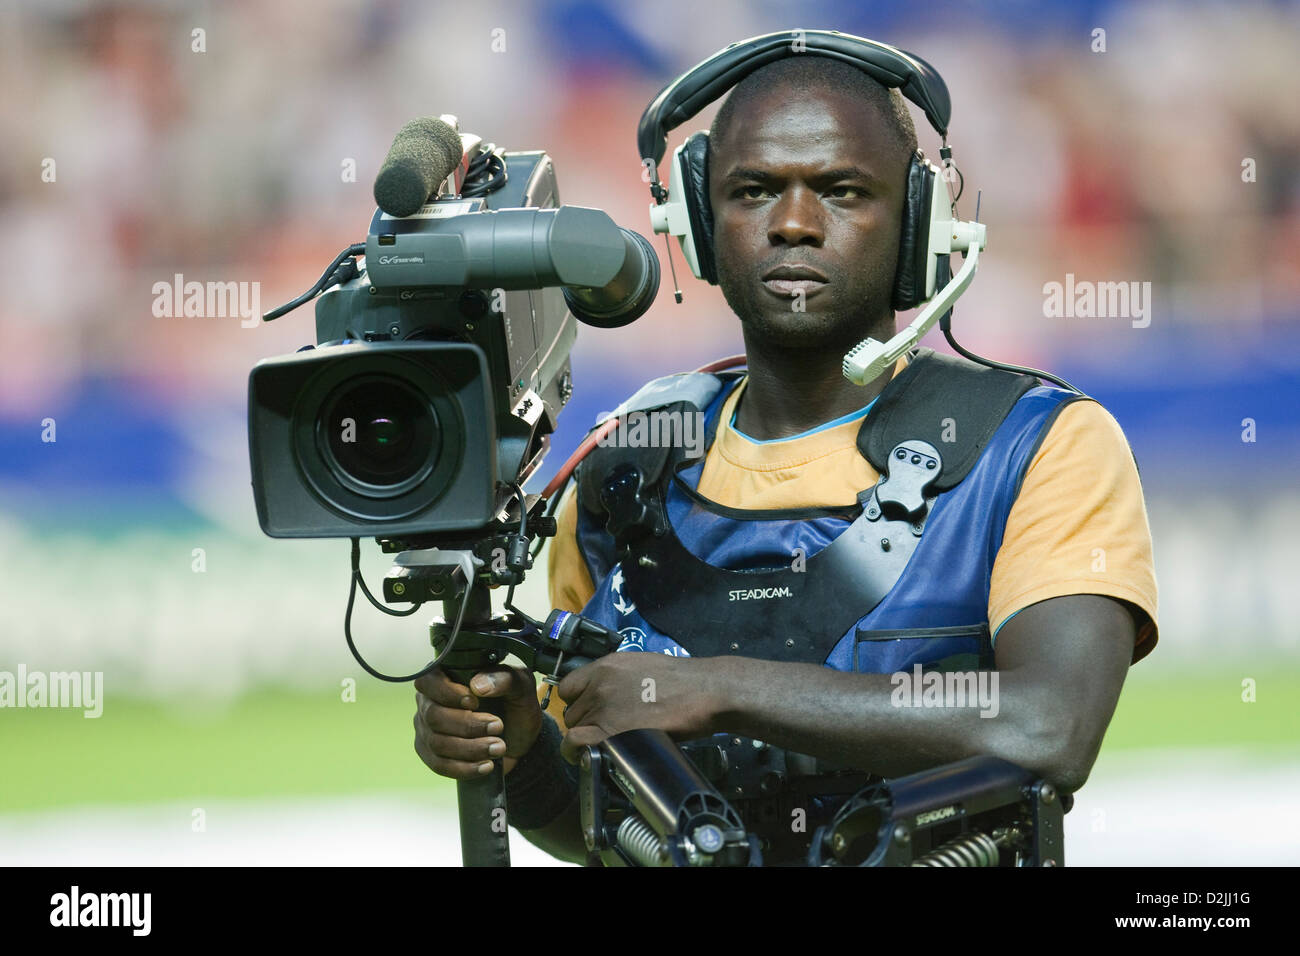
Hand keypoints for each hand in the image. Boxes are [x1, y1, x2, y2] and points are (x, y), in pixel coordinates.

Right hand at [414, 665, 542, 778]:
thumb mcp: (520, 686)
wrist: (520, 737)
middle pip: (433, 716)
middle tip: (498, 726)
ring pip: (437, 743)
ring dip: (470, 748)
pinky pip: (439, 765)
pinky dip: (464, 768)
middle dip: (468, 725)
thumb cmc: (515, 704)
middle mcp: (429, 702)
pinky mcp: (431, 754)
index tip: (475, 702)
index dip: (447, 693)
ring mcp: (426, 729)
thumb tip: (478, 685)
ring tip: (499, 747)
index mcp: (444, 677)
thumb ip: (503, 679)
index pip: (428, 682)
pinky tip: (486, 765)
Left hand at [556, 653, 723, 762]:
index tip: (589, 710)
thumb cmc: (682, 680)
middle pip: (572, 711)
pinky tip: (589, 756)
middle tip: (609, 728)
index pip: (569, 687)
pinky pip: (576, 744)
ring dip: (588, 737)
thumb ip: (616, 678)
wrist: (704, 691)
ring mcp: (602, 708)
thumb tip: (608, 696)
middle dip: (586, 721)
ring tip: (610, 742)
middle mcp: (598, 685)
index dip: (577, 702)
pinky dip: (577, 752)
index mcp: (605, 666)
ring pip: (575, 728)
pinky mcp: (610, 732)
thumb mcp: (641, 666)